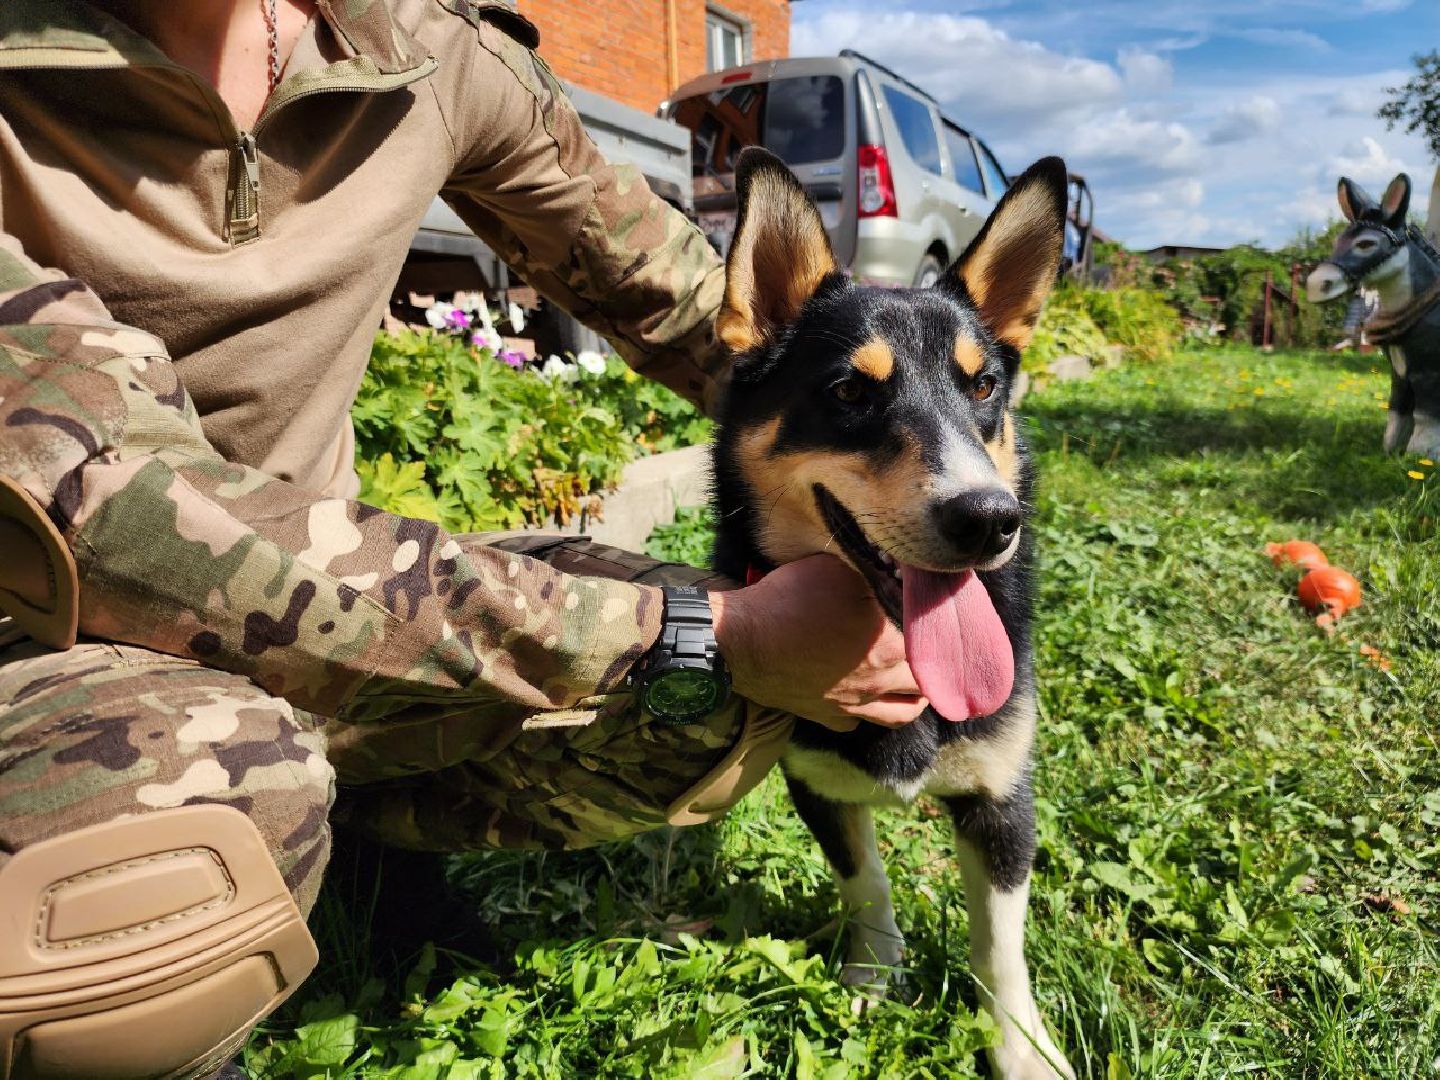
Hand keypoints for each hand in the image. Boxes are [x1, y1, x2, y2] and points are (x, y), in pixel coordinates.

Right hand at [710, 554, 926, 731]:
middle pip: (927, 681)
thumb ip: (874, 572)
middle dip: (933, 664)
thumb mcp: (836, 570)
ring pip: (903, 713)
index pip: (933, 641)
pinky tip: (866, 695)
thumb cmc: (787, 600)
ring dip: (915, 696)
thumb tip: (899, 569)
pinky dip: (871, 711)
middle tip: (931, 646)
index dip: (939, 627)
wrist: (741, 641)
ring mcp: (854, 705)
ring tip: (914, 680)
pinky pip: (861, 724)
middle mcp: (880, 681)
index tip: (939, 614)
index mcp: (890, 645)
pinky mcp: (827, 716)